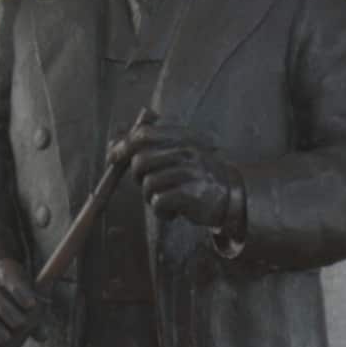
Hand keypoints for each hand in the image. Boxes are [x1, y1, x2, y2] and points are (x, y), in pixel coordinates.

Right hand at [0, 259, 39, 346]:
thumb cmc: (11, 294)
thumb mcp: (24, 295)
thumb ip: (34, 314)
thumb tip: (42, 336)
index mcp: (1, 271)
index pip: (9, 278)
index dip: (20, 291)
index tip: (32, 304)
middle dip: (6, 310)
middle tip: (19, 324)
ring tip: (5, 340)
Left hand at [121, 125, 244, 235]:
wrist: (232, 195)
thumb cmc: (198, 174)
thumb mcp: (179, 152)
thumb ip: (151, 145)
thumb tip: (114, 142)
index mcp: (181, 138)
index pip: (143, 135)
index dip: (123, 146)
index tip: (113, 158)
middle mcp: (185, 151)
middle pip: (140, 161)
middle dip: (138, 177)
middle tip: (153, 185)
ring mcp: (189, 172)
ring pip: (148, 184)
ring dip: (151, 197)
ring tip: (167, 199)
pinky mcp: (190, 195)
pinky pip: (158, 202)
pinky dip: (161, 211)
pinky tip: (173, 211)